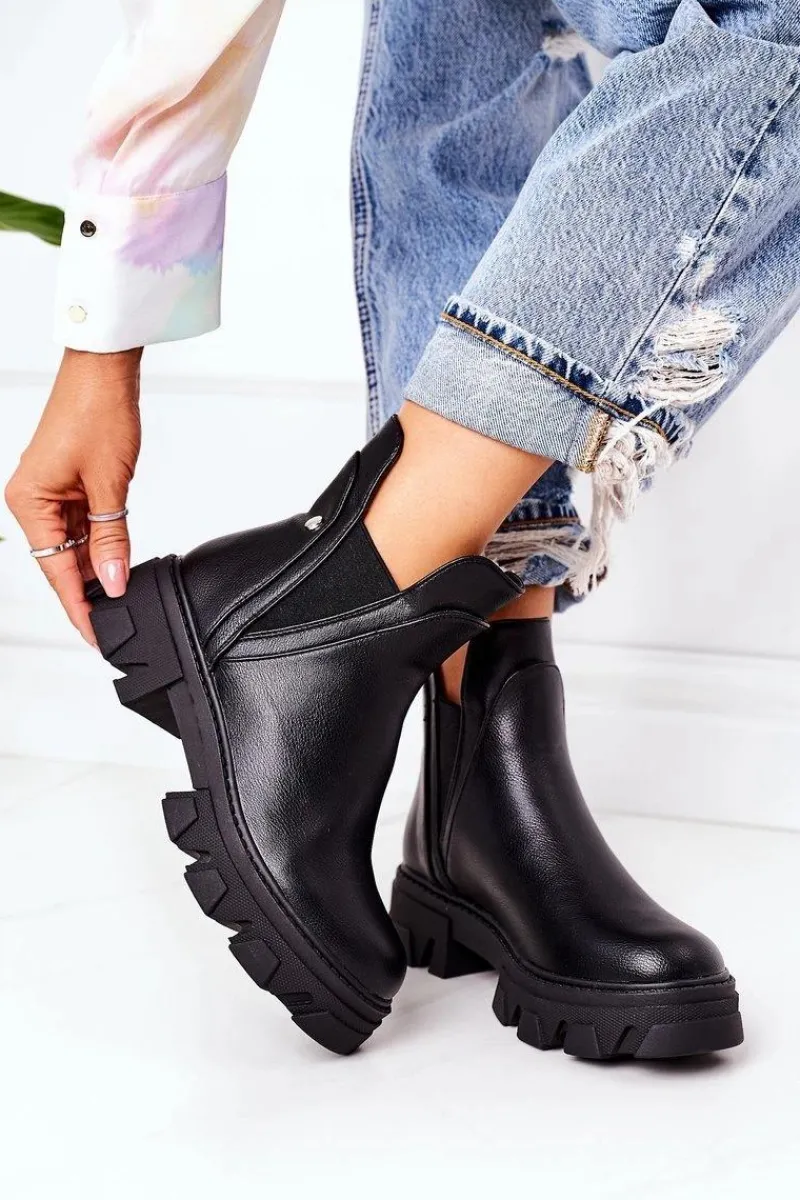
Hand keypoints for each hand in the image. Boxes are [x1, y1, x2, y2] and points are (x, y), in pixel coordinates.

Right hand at [5, 347, 142, 645]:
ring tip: (121, 596)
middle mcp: (30, 499)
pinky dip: (98, 544)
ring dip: (96, 567)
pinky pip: (79, 525)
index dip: (79, 606)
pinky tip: (117, 562)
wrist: (104, 371)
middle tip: (116, 622)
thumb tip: (114, 581)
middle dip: (88, 591)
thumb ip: (112, 539)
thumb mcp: (111, 486)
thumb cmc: (97, 412)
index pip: (56, 570)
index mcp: (29, 502)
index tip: (97, 634)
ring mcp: (47, 492)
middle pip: (60, 562)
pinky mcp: (64, 484)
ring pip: (72, 545)